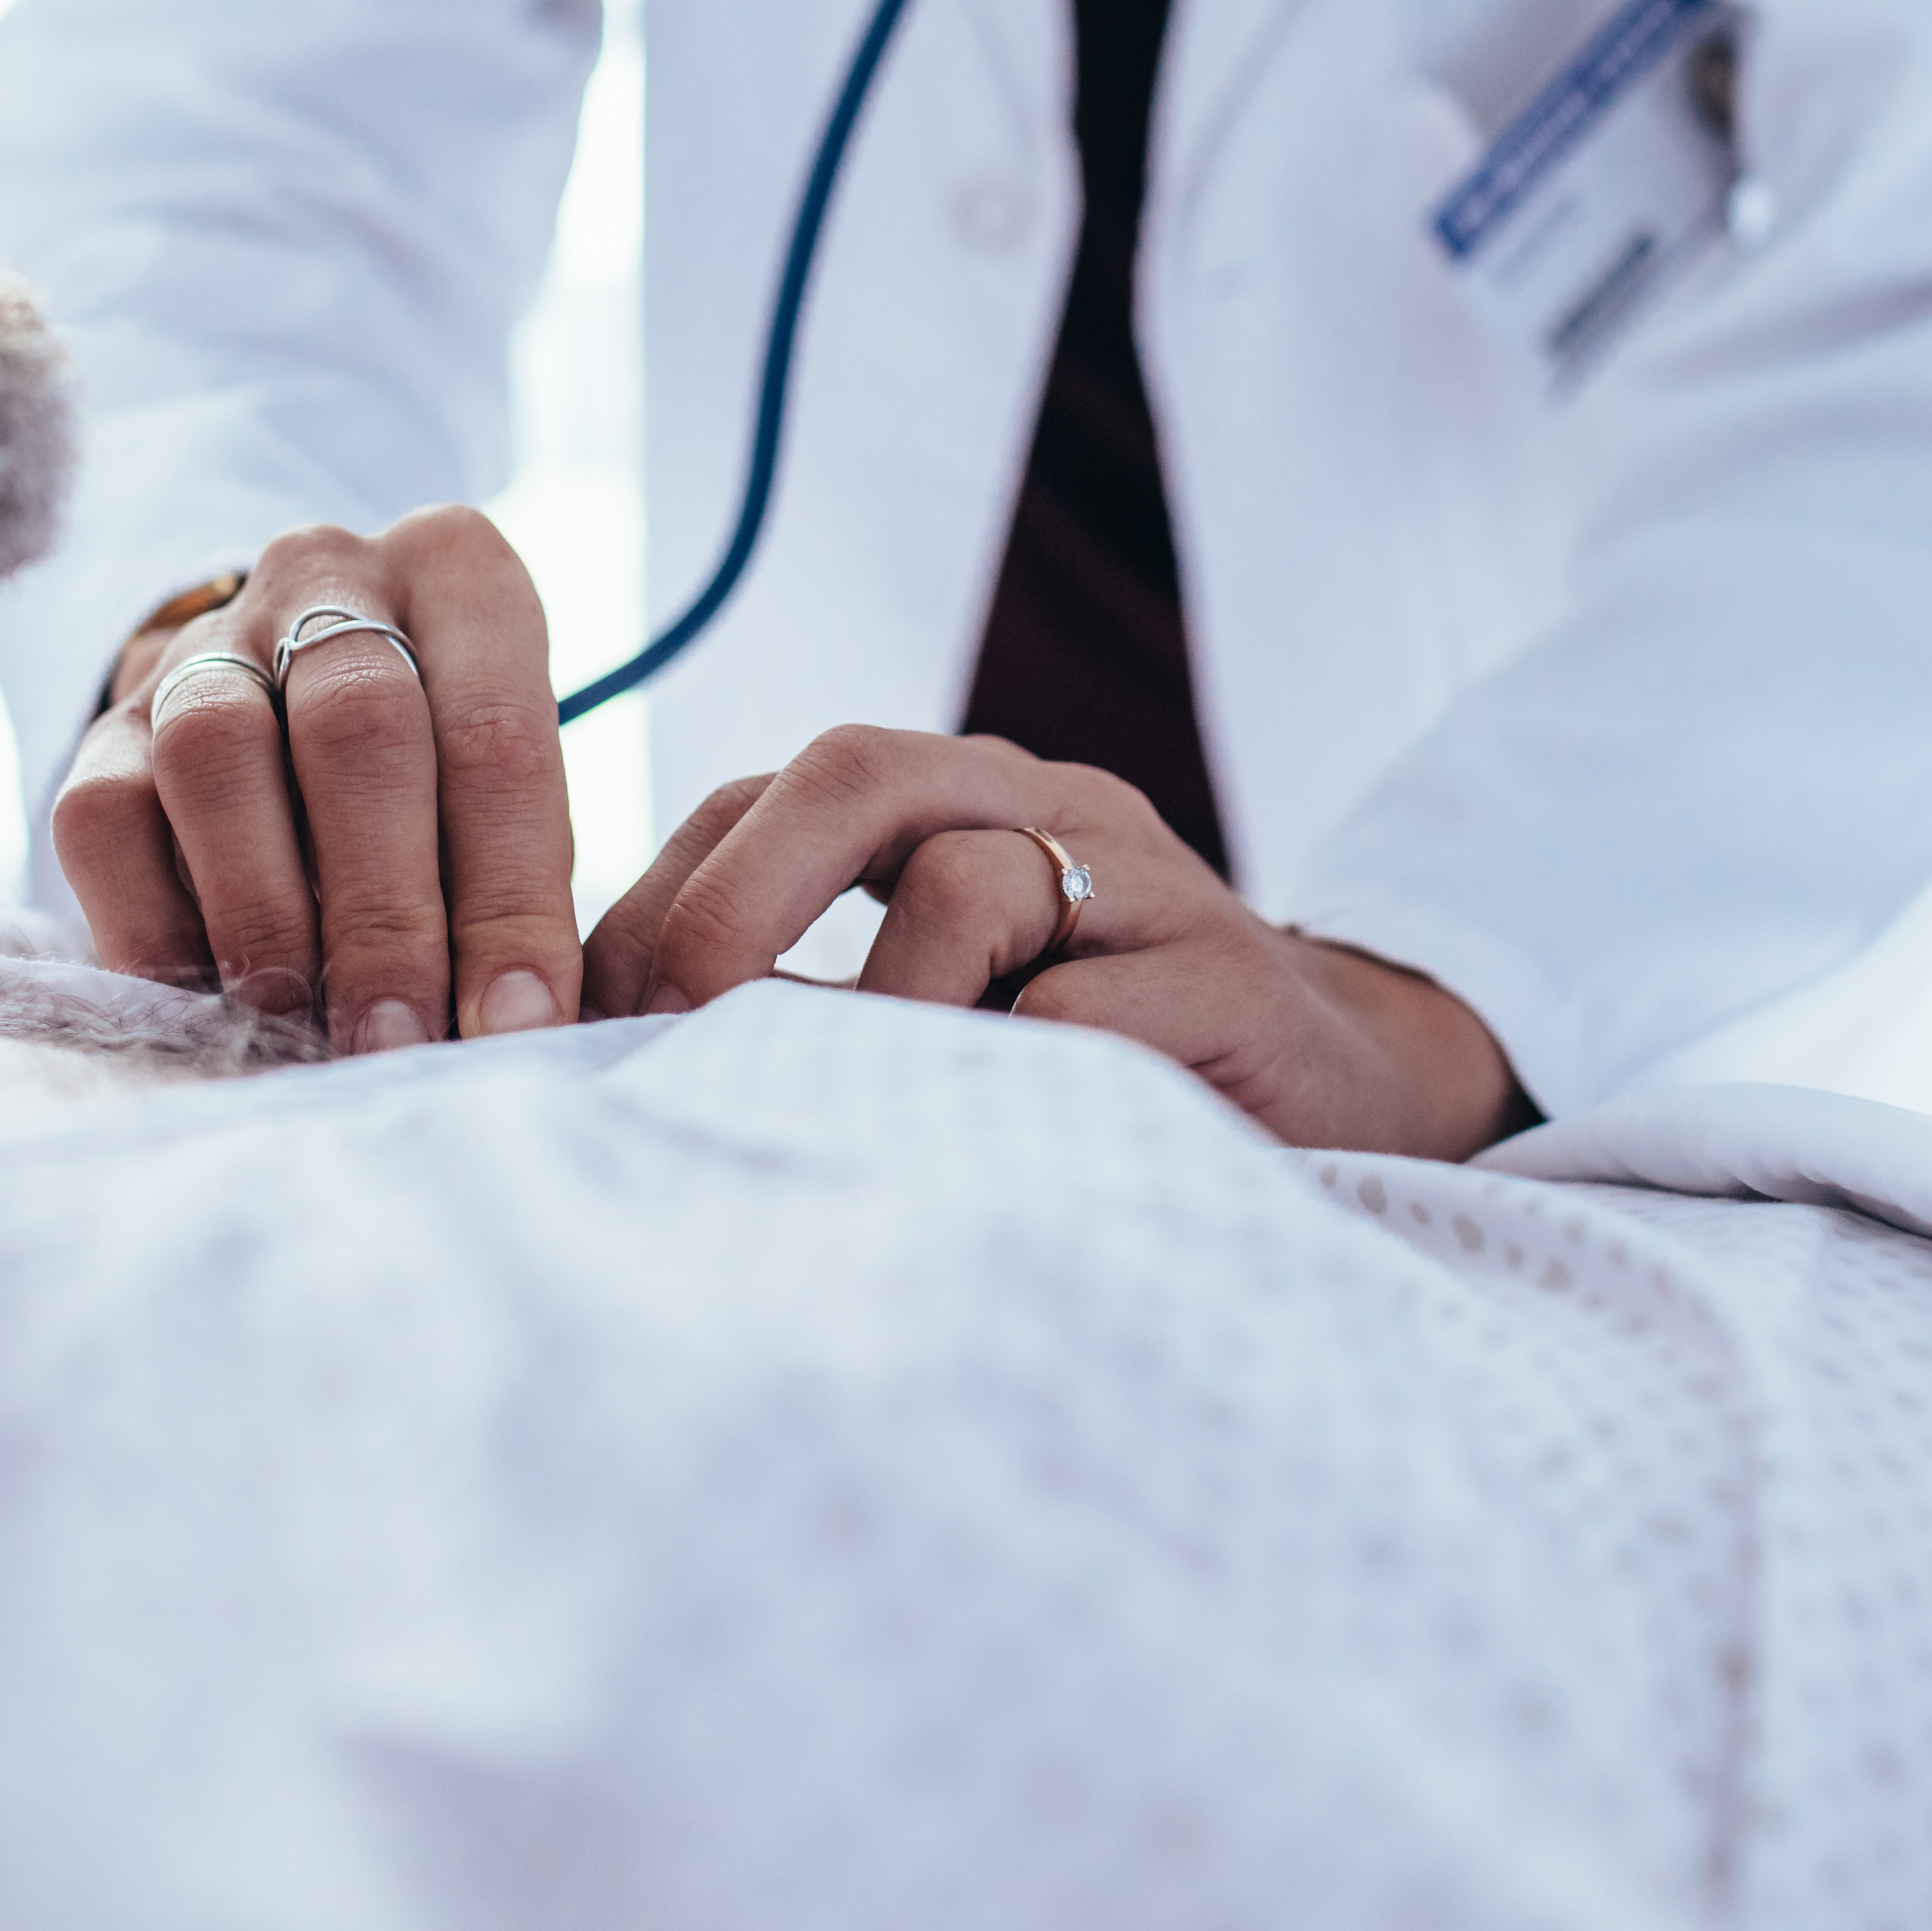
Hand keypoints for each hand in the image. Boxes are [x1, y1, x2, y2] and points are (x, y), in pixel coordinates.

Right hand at [48, 505, 578, 1052]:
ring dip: (263, 918)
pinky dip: (155, 930)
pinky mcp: (106, 725)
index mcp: (454, 571)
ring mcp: (202, 644)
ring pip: (216, 759)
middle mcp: (323, 574)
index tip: (518, 1025)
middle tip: (402, 1044)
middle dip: (384, 914)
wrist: (289, 701)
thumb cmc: (442, 772)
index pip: (496, 735)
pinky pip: (105, 822)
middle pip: (356, 732)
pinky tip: (205, 1009)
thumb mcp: (508, 791)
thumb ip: (513, 889)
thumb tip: (517, 1032)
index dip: (510, 898)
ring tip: (300, 1029)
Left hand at [584, 728, 1531, 1160]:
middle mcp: (1042, 804)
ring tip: (848, 1116)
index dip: (656, 897)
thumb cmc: (1099, 1053)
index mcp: (955, 799)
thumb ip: (812, 997)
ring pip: (966, 881)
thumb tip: (605, 1069)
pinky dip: (1004, 1078)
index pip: (765, 792)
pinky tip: (975, 1156)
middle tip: (671, 1037)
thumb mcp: (949, 995)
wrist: (1349, 1076)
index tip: (582, 1025)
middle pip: (854, 774)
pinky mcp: (1224, 984)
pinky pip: (1082, 1012)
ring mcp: (1141, 885)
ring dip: (873, 1010)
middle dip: (730, 905)